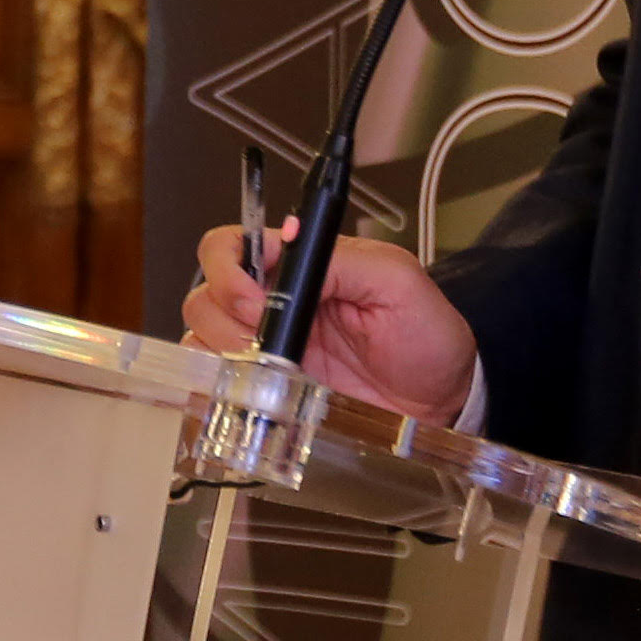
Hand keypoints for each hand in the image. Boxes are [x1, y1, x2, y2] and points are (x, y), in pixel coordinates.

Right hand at [181, 224, 483, 424]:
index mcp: (302, 266)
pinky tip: (257, 387)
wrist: (439, 403)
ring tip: (269, 367)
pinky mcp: (265, 385)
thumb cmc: (426, 339)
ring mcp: (266, 344)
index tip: (254, 301)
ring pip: (202, 332)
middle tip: (266, 341)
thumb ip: (343, 259)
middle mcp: (275, 301)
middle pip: (207, 289)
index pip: (233, 245)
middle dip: (227, 315)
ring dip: (224, 348)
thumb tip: (289, 238)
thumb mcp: (398, 282)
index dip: (229, 269)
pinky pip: (214, 375)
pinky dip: (219, 380)